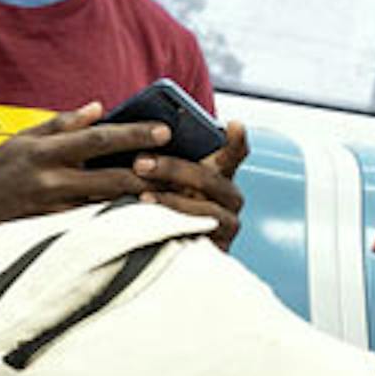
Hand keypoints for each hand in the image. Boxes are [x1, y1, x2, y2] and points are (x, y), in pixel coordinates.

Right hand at [0, 102, 172, 223]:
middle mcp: (52, 181)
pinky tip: (144, 214)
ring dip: (140, 198)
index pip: (99, 139)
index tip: (164, 130)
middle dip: (149, 171)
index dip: (134, 135)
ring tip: (172, 190)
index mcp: (45, 151)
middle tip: (180, 166)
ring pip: (109, 204)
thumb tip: (98, 107)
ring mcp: (55, 211)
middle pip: (112, 176)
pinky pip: (96, 223)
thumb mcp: (23, 139)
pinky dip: (120, 217)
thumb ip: (62, 123)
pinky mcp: (57, 233)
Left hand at [129, 120, 248, 246]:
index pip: (234, 153)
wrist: (154, 251)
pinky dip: (175, 228)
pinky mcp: (219, 249)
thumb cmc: (157, 204)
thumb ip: (159, 158)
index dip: (235, 140)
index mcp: (219, 173)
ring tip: (142, 197)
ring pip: (207, 210)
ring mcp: (228, 224)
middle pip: (210, 178)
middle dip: (173, 169)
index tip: (233, 125)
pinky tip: (153, 223)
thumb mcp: (160, 179)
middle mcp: (229, 197)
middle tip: (140, 163)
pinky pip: (199, 236)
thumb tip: (138, 134)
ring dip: (171, 201)